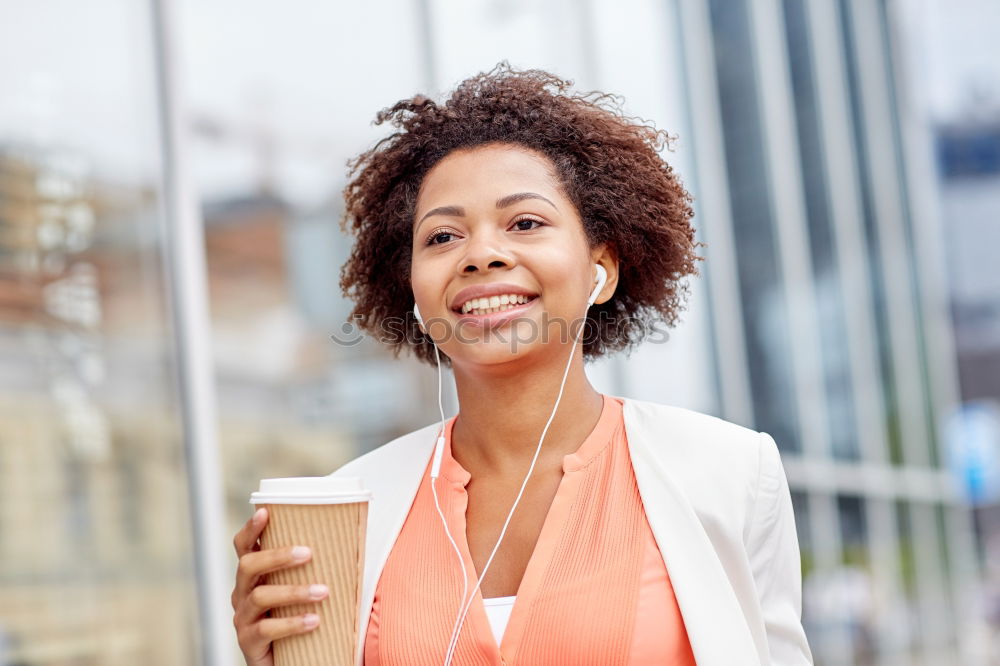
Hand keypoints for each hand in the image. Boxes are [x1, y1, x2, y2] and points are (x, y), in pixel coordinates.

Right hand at [231, 508, 328, 665]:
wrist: (287, 660)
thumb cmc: (296, 615)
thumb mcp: (300, 589)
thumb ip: (312, 568)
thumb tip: (352, 536)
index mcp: (254, 576)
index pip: (244, 547)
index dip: (251, 529)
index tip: (266, 512)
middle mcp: (242, 593)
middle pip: (248, 566)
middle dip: (277, 556)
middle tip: (308, 553)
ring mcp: (243, 618)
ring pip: (260, 596)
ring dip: (293, 591)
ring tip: (323, 591)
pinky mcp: (249, 642)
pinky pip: (266, 629)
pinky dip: (291, 623)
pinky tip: (313, 621)